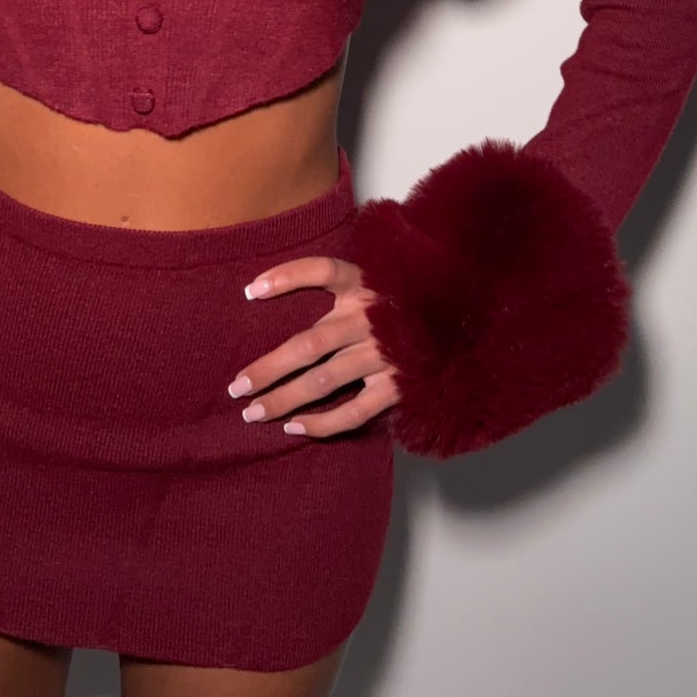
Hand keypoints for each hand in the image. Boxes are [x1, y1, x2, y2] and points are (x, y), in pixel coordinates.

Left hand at [228, 253, 400, 437]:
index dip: (286, 277)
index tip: (249, 291)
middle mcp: (371, 319)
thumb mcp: (376, 278)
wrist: (460, 325)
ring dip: (285, 399)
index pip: (323, 269)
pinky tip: (295, 427)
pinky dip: (323, 423)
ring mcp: (384, 355)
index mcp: (365, 285)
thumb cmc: (400, 302)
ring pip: (324, 381)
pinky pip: (354, 412)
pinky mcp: (397, 386)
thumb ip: (340, 284)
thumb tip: (274, 289)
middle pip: (310, 344)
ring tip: (253, 412)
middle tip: (236, 387)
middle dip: (269, 368)